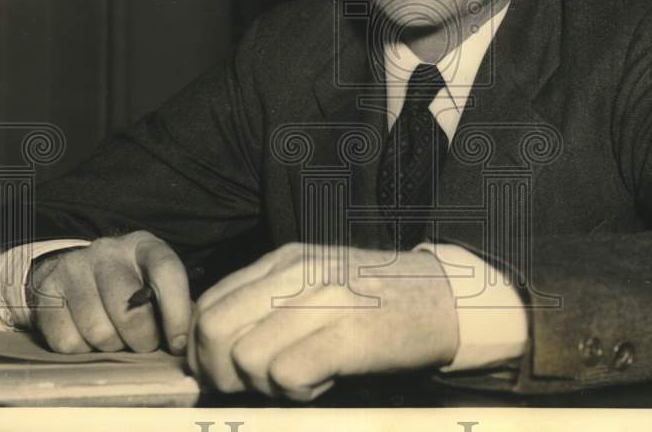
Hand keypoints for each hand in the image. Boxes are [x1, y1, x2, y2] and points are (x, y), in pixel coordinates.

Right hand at [26, 230, 190, 354]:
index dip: (177, 311)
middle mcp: (108, 251)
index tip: (178, 343)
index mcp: (144, 245)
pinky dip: (82, 350)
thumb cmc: (126, 282)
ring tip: (116, 338)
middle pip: (129, 310)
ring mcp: (74, 268)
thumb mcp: (152, 279)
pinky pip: (68, 342)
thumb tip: (186, 340)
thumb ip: (172, 302)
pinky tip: (88, 337)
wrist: (71, 270)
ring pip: (98, 331)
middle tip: (144, 344)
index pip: (167, 272)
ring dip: (112, 346)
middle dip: (142, 339)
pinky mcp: (46, 290)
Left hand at [188, 243, 458, 400]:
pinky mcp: (349, 334)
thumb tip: (214, 345)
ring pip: (245, 358)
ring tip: (303, 376)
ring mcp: (323, 300)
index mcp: (285, 259)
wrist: (449, 298)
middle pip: (213, 330)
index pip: (208, 305)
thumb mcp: (318, 280)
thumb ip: (269, 300)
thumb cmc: (379, 298)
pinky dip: (298, 392)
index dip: (202, 350)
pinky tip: (325, 381)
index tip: (224, 373)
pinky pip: (287, 376)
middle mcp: (297, 272)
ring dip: (265, 385)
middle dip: (220, 373)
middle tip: (253, 386)